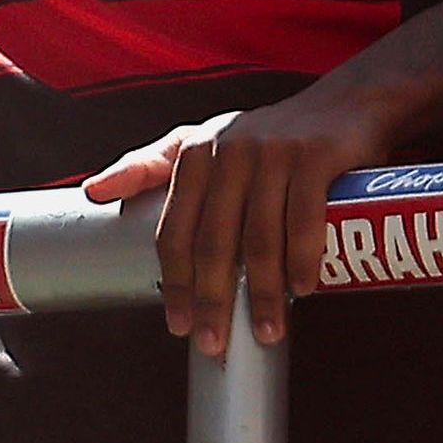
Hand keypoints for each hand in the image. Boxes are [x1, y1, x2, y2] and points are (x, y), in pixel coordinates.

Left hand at [86, 79, 403, 353]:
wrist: (351, 101)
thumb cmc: (273, 134)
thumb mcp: (208, 141)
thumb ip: (150, 164)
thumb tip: (90, 192)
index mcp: (196, 153)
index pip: (175, 231)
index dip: (175, 285)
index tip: (178, 327)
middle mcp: (230, 150)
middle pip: (214, 242)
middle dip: (213, 300)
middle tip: (215, 342)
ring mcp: (274, 151)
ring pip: (260, 238)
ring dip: (262, 293)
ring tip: (267, 330)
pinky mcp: (317, 154)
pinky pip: (305, 218)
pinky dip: (302, 259)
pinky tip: (303, 288)